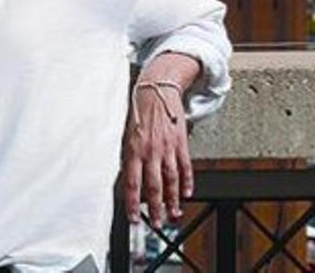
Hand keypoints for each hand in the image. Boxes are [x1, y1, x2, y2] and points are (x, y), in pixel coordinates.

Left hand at [121, 82, 191, 228]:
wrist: (158, 90)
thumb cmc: (140, 111)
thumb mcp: (127, 135)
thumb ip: (129, 158)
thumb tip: (127, 181)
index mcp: (133, 150)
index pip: (132, 184)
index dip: (133, 204)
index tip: (134, 219)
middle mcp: (150, 151)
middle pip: (154, 187)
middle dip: (156, 209)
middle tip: (157, 223)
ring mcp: (167, 147)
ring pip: (171, 180)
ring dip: (173, 200)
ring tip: (173, 215)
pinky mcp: (181, 143)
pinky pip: (185, 167)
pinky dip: (187, 182)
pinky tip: (187, 193)